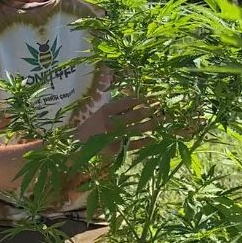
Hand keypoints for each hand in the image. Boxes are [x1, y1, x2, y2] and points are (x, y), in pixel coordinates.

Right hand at [75, 97, 207, 147]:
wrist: (75, 146)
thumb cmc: (91, 126)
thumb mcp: (100, 110)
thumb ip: (118, 104)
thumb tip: (137, 92)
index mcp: (106, 110)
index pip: (129, 102)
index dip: (144, 99)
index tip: (155, 96)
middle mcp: (111, 122)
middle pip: (137, 114)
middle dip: (153, 110)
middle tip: (166, 107)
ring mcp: (114, 136)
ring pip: (139, 128)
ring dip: (154, 124)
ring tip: (165, 120)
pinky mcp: (117, 149)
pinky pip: (134, 144)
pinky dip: (145, 141)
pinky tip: (154, 138)